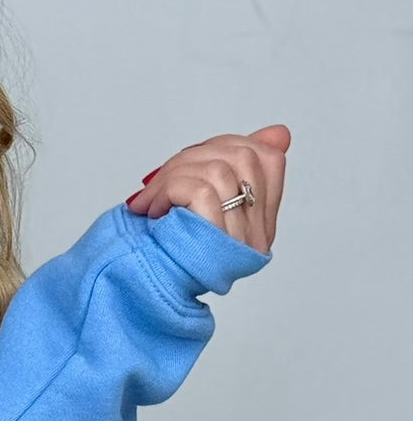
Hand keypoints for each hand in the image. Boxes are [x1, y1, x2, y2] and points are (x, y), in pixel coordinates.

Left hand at [125, 123, 287, 253]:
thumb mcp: (199, 196)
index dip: (228, 145)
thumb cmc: (165, 246)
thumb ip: (234, 166)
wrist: (141, 286)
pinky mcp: (216, 241)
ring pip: (220, 170)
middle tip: (163, 179)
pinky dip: (169, 190)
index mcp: (260, 224)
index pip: (269, 159)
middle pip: (244, 158)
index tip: (191, 163)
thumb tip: (280, 133)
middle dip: (194, 156)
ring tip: (153, 199)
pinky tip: (154, 209)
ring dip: (174, 174)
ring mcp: (240, 241)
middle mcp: (257, 236)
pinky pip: (201, 191)